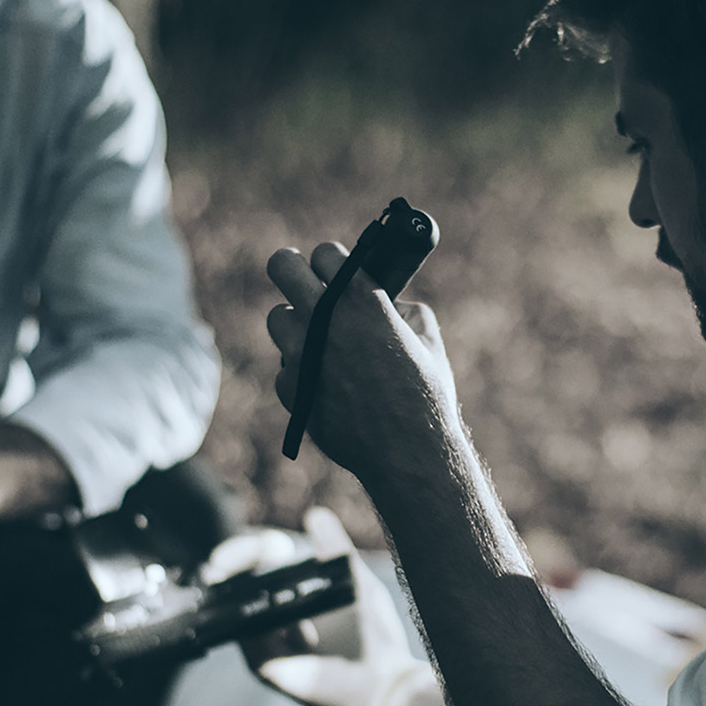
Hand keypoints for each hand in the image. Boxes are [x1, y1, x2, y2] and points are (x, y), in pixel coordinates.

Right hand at [206, 508, 423, 705]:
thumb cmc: (374, 636)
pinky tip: (288, 614)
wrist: (383, 681)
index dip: (250, 549)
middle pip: (234, 581)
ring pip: (234, 604)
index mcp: (289, 597)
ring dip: (246, 582)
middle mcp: (270, 620)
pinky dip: (261, 618)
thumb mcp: (353, 580)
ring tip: (260, 574)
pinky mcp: (262, 666)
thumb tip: (315, 514)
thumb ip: (334, 548)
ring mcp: (263, 644)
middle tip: (249, 552)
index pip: (254, 565)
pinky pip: (245, 634)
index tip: (266, 544)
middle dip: (235, 559)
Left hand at [263, 242, 456, 477]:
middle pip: (282, 266)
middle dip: (292, 268)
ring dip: (296, 323)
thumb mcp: (428, 338)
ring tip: (317, 337)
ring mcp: (301, 353)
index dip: (331, 261)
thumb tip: (389, 302)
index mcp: (360, 298)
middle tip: (301, 279)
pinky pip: (286, 365)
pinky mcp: (290, 387)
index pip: (324, 253)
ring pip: (278, 316)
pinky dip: (302, 370)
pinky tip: (326, 382)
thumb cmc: (425, 394)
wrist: (408, 452)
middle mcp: (324, 318)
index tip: (333, 270)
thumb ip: (402, 308)